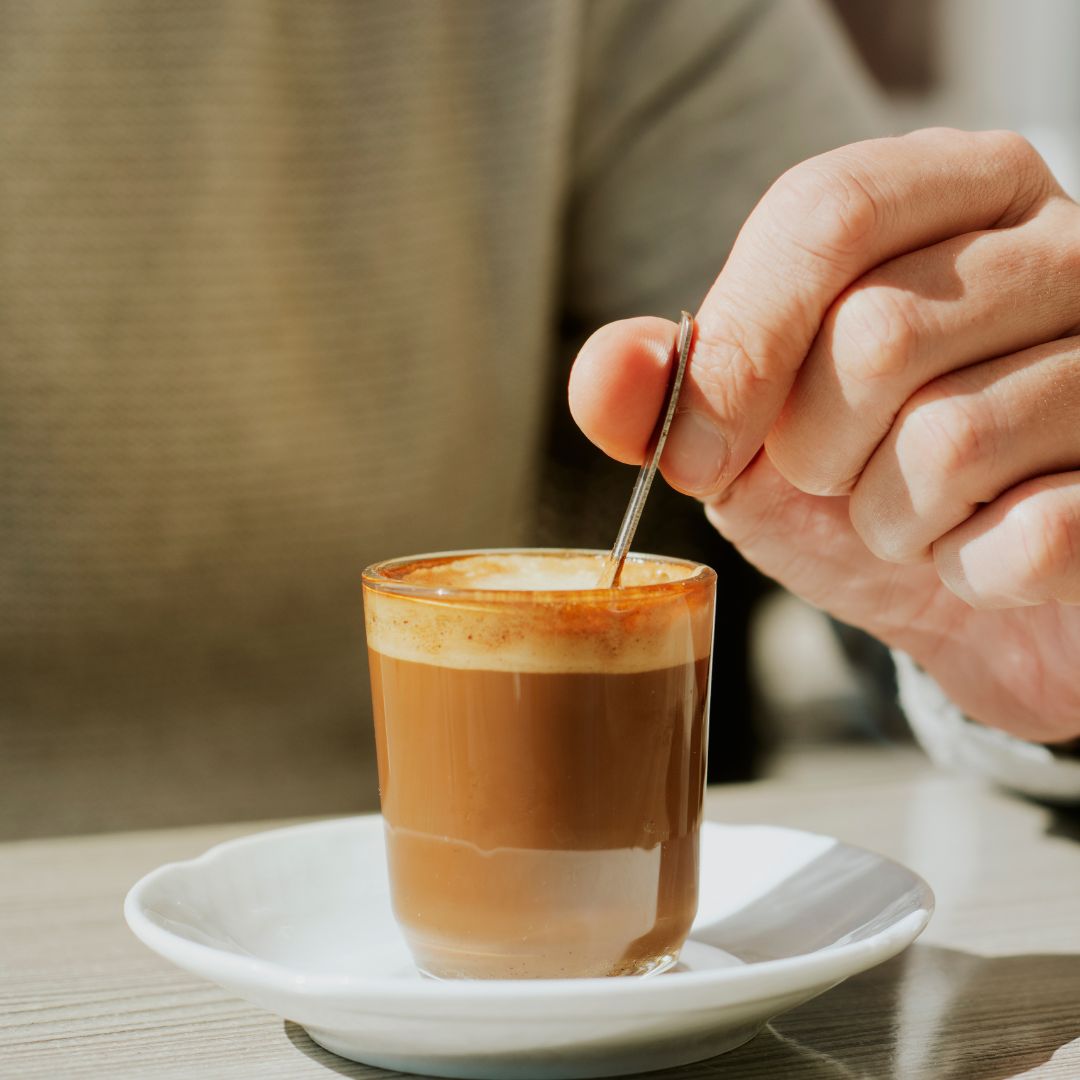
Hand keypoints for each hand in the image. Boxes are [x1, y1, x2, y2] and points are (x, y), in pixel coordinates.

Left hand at [570, 129, 1079, 742]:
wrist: (962, 594)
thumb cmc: (852, 489)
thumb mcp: (742, 433)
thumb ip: (672, 393)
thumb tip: (610, 373)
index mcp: (949, 194)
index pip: (828, 212)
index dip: (743, 343)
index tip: (694, 452)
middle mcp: (1056, 248)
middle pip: (879, 334)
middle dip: (816, 452)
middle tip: (840, 477)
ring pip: (950, 444)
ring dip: (890, 522)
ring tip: (913, 516)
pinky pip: (1030, 536)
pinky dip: (970, 573)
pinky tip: (984, 555)